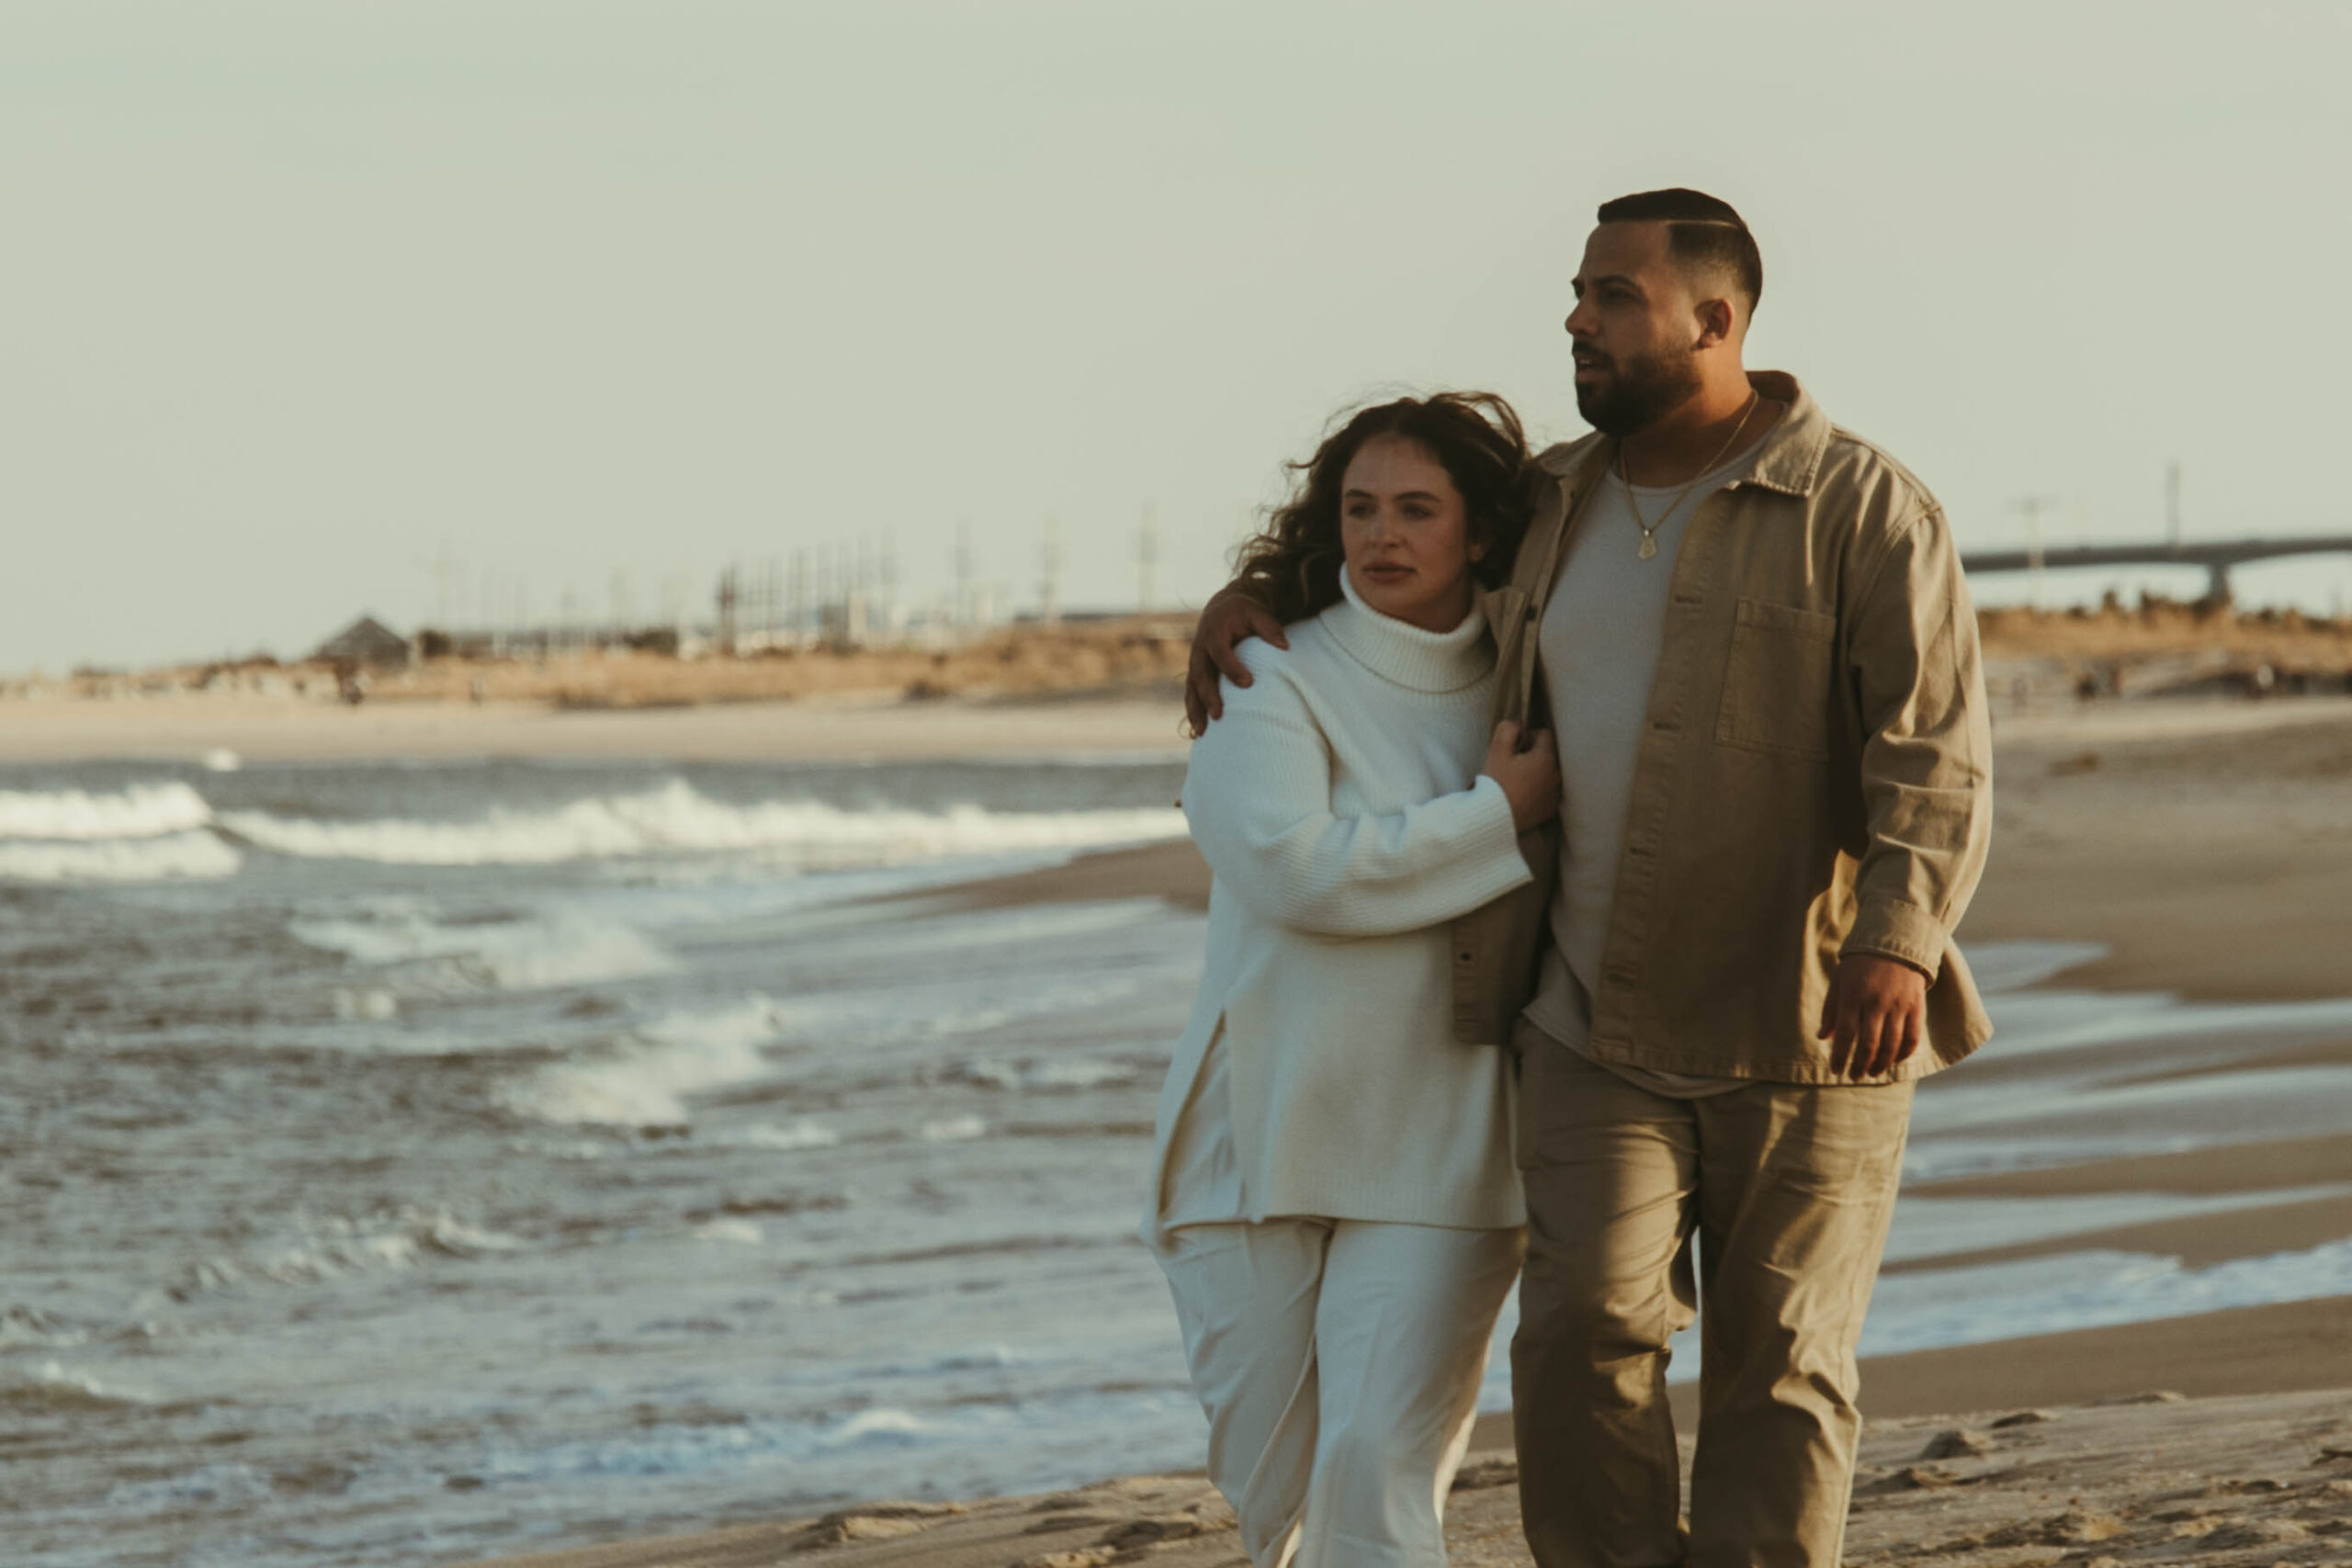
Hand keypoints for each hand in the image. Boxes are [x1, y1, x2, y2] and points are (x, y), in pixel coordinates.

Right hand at [1184, 589, 1288, 735]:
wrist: (1223, 609)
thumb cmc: (1244, 613)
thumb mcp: (1257, 613)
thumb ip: (1269, 627)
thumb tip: (1285, 646)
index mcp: (1214, 632)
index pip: (1220, 652)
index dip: (1232, 667)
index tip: (1248, 683)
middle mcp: (1199, 648)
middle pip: (1200, 674)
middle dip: (1208, 696)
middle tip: (1219, 715)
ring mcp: (1195, 662)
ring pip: (1191, 688)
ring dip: (1195, 710)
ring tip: (1202, 732)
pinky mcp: (1195, 673)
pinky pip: (1191, 693)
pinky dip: (1194, 711)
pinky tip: (1199, 731)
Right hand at [1481, 721, 1559, 830]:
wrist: (1494, 818)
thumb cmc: (1496, 782)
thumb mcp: (1497, 750)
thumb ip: (1508, 728)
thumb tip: (1517, 724)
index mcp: (1546, 758)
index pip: (1545, 734)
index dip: (1528, 736)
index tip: (1513, 748)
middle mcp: (1556, 776)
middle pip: (1548, 754)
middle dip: (1533, 755)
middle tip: (1513, 765)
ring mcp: (1555, 794)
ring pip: (1548, 773)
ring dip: (1537, 773)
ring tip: (1517, 781)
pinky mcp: (1550, 810)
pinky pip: (1547, 792)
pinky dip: (1538, 790)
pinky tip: (1521, 795)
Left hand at [1818, 953, 1928, 1078]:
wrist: (1896, 942)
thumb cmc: (1860, 964)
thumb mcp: (1839, 981)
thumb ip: (1831, 1010)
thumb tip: (1823, 1038)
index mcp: (1853, 996)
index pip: (1845, 1034)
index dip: (1840, 1056)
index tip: (1835, 1070)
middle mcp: (1876, 1002)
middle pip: (1869, 1044)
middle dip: (1860, 1065)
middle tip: (1854, 1077)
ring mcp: (1899, 1005)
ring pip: (1891, 1045)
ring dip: (1881, 1064)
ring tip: (1872, 1073)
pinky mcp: (1917, 1006)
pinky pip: (1912, 1037)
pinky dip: (1903, 1053)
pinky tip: (1894, 1061)